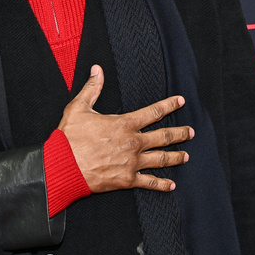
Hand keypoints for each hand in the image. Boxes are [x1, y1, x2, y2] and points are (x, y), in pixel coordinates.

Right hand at [57, 65, 192, 192]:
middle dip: (180, 133)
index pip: (154, 112)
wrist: (63, 166)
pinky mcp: (127, 179)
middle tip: (191, 132)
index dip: (169, 105)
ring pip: (161, 159)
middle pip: (164, 137)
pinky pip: (149, 182)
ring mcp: (132, 162)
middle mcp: (133, 143)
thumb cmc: (69, 138)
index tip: (180, 101)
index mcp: (124, 124)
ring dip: (176, 157)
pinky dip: (162, 184)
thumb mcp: (78, 108)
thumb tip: (97, 69)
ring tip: (187, 156)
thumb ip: (92, 88)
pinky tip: (171, 185)